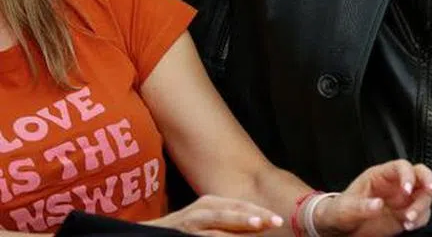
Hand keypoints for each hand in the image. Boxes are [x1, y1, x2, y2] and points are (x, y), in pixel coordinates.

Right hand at [145, 194, 282, 235]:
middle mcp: (200, 210)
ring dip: (237, 229)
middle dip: (253, 217)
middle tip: (272, 222)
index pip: (239, 205)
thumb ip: (230, 222)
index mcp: (210, 203)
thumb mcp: (208, 220)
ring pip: (216, 227)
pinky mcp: (178, 235)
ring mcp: (188, 224)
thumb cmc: (184, 229)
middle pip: (230, 212)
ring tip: (256, 227)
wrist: (145, 234)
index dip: (259, 212)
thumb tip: (261, 225)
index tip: (278, 220)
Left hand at [317, 159, 431, 235]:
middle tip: (431, 192)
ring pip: (424, 194)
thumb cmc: (341, 212)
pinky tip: (410, 226)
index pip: (401, 166)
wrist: (342, 229)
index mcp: (381, 175)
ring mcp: (403, 199)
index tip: (406, 190)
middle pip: (421, 174)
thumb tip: (378, 205)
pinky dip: (421, 219)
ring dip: (423, 206)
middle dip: (429, 180)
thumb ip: (361, 206)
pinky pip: (422, 213)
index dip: (407, 175)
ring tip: (409, 220)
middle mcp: (396, 184)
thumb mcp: (346, 208)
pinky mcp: (406, 214)